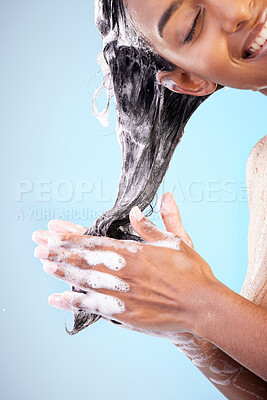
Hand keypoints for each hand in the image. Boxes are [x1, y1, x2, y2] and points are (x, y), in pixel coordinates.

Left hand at [32, 193, 217, 338]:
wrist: (203, 305)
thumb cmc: (192, 272)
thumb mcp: (176, 241)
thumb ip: (154, 225)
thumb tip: (137, 209)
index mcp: (135, 252)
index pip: (96, 243)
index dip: (72, 239)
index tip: (54, 234)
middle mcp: (124, 272)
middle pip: (85, 261)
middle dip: (60, 253)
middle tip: (39, 248)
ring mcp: (122, 294)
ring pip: (84, 281)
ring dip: (62, 272)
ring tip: (44, 265)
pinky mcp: (124, 314)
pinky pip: (92, 307)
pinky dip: (72, 302)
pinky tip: (56, 298)